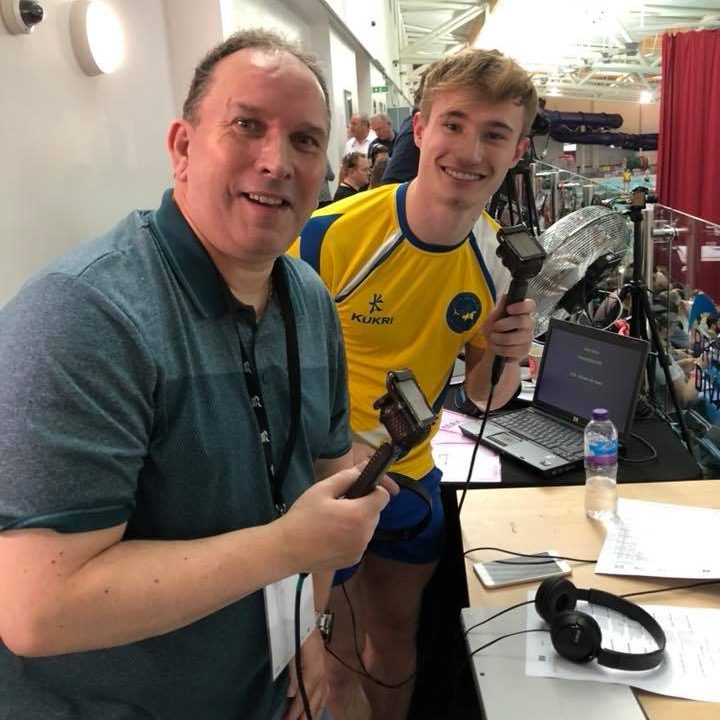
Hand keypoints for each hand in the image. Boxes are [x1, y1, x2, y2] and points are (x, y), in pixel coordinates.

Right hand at [279, 464, 393, 572]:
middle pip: (375, 512)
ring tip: (334, 520)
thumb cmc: (303, 517)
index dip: (373, 489)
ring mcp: (360, 550)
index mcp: (360, 514)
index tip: (357, 489)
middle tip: (340, 504)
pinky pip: (360, 542)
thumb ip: (347, 477)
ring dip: (358, 521)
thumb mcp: (322, 490)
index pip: (383, 496)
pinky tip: (332, 535)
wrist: (286, 550)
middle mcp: (365, 534)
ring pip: (368, 528)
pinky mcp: (353, 560)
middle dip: (363, 505)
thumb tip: (364, 466)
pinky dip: (352, 536)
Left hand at [284, 629, 326, 719]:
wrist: (307, 615)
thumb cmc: (297, 632)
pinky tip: (317, 707)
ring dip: (314, 712)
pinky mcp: (324, 668)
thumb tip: (292, 694)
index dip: (295, 712)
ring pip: (322, 699)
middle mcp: (322, 674)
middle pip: (314, 702)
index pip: (304, 698)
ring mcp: (324, 671)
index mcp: (314, 671)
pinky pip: (325, 691)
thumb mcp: (291, 652)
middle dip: (305, 717)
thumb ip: (294, 674)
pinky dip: (321, 702)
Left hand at [482, 295, 535, 361]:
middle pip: (522, 321)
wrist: (493, 347)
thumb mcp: (493, 317)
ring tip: (493, 338)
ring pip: (513, 338)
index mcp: (522, 313)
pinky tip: (497, 347)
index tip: (509, 309)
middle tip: (495, 327)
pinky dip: (499, 349)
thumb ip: (500, 308)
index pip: (530, 305)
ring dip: (498, 339)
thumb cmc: (495, 329)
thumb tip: (506, 296)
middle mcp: (528, 325)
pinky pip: (511, 350)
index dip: (521, 306)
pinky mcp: (524, 352)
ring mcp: (528, 339)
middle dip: (504, 324)